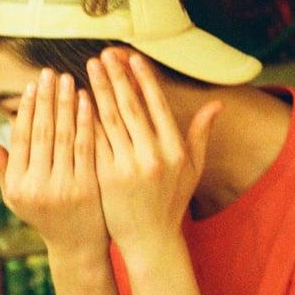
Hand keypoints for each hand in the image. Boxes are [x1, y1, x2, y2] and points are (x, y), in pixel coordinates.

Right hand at [0, 69, 107, 251]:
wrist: (78, 247)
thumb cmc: (46, 217)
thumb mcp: (17, 199)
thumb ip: (3, 168)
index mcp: (16, 185)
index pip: (21, 138)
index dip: (27, 109)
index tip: (33, 85)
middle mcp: (36, 186)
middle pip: (41, 132)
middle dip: (46, 99)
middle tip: (50, 72)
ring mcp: (63, 187)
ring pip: (63, 136)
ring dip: (65, 104)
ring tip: (68, 79)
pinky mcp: (87, 188)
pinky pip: (85, 147)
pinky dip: (85, 121)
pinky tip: (88, 101)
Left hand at [88, 49, 221, 253]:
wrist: (149, 240)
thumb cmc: (171, 202)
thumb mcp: (192, 169)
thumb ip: (200, 134)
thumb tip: (217, 103)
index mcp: (174, 151)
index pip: (157, 105)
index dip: (144, 79)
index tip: (132, 57)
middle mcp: (153, 157)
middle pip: (131, 108)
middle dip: (117, 77)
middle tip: (104, 54)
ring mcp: (128, 168)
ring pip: (110, 121)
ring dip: (99, 91)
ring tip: (90, 68)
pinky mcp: (106, 178)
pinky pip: (94, 142)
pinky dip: (86, 119)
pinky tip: (78, 100)